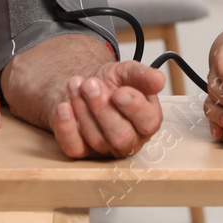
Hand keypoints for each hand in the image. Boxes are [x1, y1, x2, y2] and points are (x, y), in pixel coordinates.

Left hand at [49, 61, 163, 158]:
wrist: (87, 86)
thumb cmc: (113, 83)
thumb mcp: (128, 72)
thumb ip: (143, 75)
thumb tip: (159, 81)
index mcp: (147, 120)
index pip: (148, 122)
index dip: (134, 108)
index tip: (119, 91)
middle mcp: (130, 139)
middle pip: (121, 137)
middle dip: (103, 109)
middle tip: (90, 84)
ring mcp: (105, 148)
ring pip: (97, 140)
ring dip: (83, 109)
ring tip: (75, 84)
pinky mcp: (82, 150)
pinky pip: (74, 147)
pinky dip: (66, 128)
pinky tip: (63, 107)